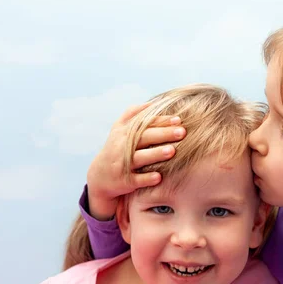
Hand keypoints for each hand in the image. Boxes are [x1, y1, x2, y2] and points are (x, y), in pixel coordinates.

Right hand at [87, 102, 185, 219]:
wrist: (100, 177)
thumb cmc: (117, 149)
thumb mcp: (119, 129)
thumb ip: (132, 114)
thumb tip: (153, 102)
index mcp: (123, 132)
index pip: (144, 123)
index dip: (161, 121)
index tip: (178, 120)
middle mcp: (122, 147)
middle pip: (144, 138)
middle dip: (163, 134)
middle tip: (182, 132)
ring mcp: (122, 164)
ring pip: (140, 158)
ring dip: (155, 154)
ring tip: (172, 151)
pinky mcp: (124, 181)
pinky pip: (136, 180)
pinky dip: (146, 179)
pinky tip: (159, 177)